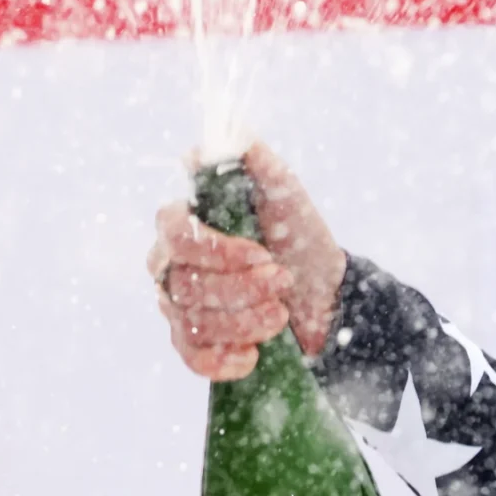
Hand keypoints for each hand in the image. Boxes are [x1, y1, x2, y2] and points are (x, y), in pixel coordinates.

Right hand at [147, 141, 344, 378]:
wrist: (325, 295)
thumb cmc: (298, 239)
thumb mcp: (286, 195)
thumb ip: (257, 162)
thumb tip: (231, 134)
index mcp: (182, 224)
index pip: (176, 235)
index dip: (219, 251)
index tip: (263, 255)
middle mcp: (170, 265)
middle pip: (185, 283)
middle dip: (242, 288)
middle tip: (282, 282)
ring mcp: (178, 306)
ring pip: (194, 321)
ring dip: (245, 321)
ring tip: (280, 314)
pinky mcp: (195, 343)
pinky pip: (192, 358)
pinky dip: (223, 361)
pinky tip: (253, 356)